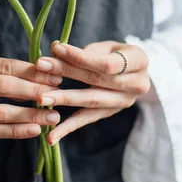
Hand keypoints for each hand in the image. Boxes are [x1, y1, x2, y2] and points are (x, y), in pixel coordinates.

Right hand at [0, 49, 62, 140]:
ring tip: (52, 116)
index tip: (54, 76)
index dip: (30, 71)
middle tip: (57, 95)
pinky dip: (15, 132)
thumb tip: (43, 71)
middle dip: (33, 92)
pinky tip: (34, 130)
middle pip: (1, 88)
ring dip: (29, 116)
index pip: (2, 65)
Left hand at [34, 40, 150, 145]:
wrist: (136, 72)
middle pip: (96, 80)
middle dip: (66, 72)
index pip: (107, 63)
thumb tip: (56, 48)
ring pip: (90, 101)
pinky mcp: (110, 113)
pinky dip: (68, 128)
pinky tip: (51, 136)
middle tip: (41, 67)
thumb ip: (86, 50)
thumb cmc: (117, 53)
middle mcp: (136, 85)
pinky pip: (87, 120)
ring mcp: (124, 102)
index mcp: (139, 61)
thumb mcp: (108, 45)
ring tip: (41, 98)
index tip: (57, 49)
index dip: (81, 56)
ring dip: (64, 99)